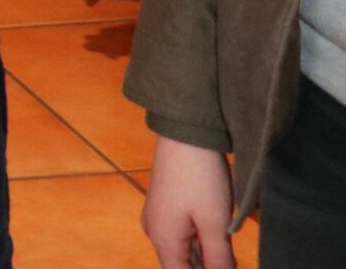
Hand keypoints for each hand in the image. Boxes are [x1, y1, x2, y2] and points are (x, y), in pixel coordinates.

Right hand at [142, 140, 235, 268]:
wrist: (185, 136)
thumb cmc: (200, 179)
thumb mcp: (215, 223)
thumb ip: (219, 259)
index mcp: (162, 239)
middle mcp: (155, 231)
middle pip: (181, 265)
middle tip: (234, 263)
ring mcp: (159, 218)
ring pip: (184, 251)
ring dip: (206, 259)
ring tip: (231, 258)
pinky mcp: (166, 206)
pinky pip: (183, 236)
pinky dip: (201, 245)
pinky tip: (221, 245)